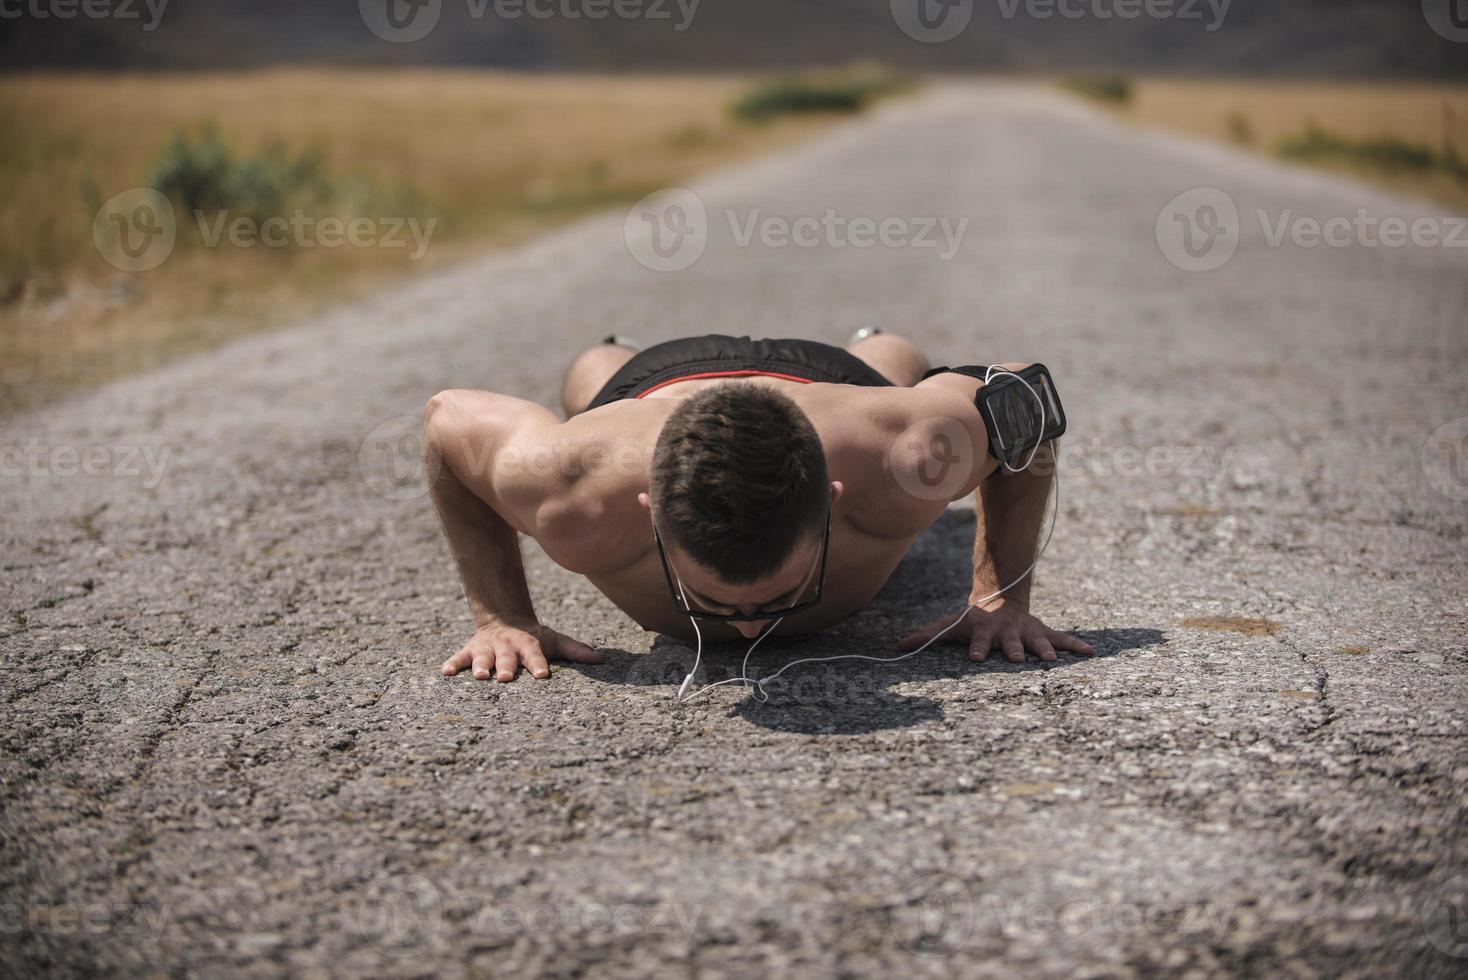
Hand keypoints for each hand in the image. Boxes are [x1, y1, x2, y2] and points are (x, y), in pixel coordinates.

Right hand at [441, 622, 604, 681]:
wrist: (503, 618)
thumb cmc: (534, 638)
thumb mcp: (554, 640)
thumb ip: (576, 650)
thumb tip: (602, 658)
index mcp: (528, 645)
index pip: (536, 655)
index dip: (539, 664)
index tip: (543, 675)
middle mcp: (507, 647)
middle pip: (507, 658)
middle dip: (505, 667)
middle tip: (504, 678)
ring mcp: (487, 649)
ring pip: (482, 658)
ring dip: (479, 667)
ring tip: (479, 676)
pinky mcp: (470, 650)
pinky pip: (459, 657)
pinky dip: (452, 664)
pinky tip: (445, 673)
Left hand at [897, 598, 1093, 662]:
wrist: (1000, 599)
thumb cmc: (972, 620)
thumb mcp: (949, 625)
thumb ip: (926, 635)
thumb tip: (897, 645)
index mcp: (984, 633)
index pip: (979, 642)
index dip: (977, 650)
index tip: (976, 658)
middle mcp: (1007, 633)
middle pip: (1011, 643)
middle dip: (1015, 650)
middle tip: (1018, 658)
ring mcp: (1027, 632)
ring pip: (1038, 641)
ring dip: (1045, 649)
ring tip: (1053, 660)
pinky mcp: (1043, 632)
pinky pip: (1062, 638)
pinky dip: (1077, 645)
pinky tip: (1091, 653)